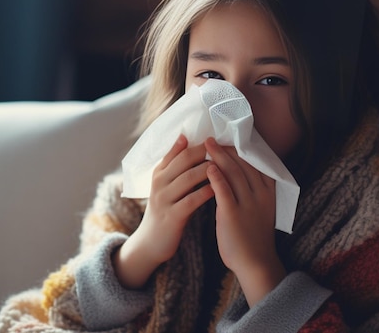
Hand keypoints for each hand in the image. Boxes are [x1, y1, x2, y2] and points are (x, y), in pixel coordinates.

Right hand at [114, 135, 213, 288]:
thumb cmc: (165, 209)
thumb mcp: (166, 184)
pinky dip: (206, 192)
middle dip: (206, 152)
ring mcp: (164, 199)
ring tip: (227, 165)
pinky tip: (220, 189)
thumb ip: (174, 164)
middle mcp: (159, 182)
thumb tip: (185, 137)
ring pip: (188, 178)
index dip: (198, 143)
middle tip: (226, 148)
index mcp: (159, 172)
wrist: (150, 242)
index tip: (217, 138)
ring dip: (209, 170)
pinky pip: (191, 200)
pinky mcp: (172, 216)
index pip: (178, 150)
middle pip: (184, 160)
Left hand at [205, 137, 285, 305]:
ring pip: (233, 173)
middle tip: (212, 137)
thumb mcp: (261, 208)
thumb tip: (240, 171)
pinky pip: (224, 190)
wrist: (255, 263)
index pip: (254, 163)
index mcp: (268, 192)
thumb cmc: (254, 235)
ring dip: (218, 156)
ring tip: (206, 144)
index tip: (227, 138)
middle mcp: (260, 195)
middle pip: (243, 164)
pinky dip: (216, 176)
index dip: (240, 149)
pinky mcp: (233, 214)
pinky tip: (207, 166)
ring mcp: (248, 204)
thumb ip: (253, 190)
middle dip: (226, 148)